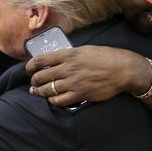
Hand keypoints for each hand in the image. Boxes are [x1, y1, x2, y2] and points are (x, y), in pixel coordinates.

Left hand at [26, 45, 148, 105]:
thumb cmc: (107, 57)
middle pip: (41, 76)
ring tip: (38, 92)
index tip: (29, 69)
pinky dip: (53, 101)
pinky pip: (60, 100)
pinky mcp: (80, 95)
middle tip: (33, 82)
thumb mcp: (86, 50)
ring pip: (48, 90)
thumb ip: (70, 55)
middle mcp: (68, 68)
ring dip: (40, 92)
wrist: (122, 70)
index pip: (41, 59)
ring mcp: (73, 83)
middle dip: (34, 81)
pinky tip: (52, 99)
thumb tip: (59, 60)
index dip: (30, 66)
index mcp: (69, 54)